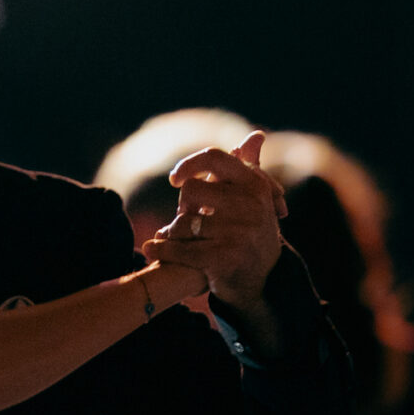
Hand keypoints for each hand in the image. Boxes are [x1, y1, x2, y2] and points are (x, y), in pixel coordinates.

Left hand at [142, 130, 289, 347]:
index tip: (174, 179)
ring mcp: (239, 232)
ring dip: (171, 231)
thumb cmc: (252, 231)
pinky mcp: (225, 258)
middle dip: (182, 206)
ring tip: (170, 236)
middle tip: (185, 217)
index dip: (189, 165)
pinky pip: (181, 249)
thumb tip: (257, 134)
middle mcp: (250, 206)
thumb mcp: (254, 198)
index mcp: (254, 185)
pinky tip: (150, 248)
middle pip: (191, 190)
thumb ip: (249, 165)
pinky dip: (161, 249)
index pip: (214, 158)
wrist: (264, 280)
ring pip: (184, 222)